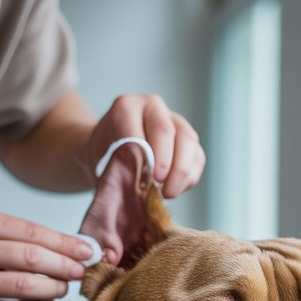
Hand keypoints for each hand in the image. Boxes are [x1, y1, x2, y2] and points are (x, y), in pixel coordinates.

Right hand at [0, 208, 92, 300]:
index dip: (65, 243)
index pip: (32, 231)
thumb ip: (16, 238)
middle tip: (82, 271)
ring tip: (64, 288)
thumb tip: (72, 246)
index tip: (89, 250)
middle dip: (65, 266)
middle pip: (32, 258)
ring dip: (54, 288)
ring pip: (27, 287)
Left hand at [85, 94, 205, 198]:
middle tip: (159, 185)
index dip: (146, 153)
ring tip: (169, 193)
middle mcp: (153, 107)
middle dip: (166, 161)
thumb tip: (141, 180)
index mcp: (126, 107)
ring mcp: (174, 121)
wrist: (110, 153)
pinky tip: (175, 189)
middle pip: (166, 131)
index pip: (138, 127)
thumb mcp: (102, 160)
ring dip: (181, 171)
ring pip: (188, 142)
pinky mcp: (188, 140)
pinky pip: (197, 157)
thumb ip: (118, 165)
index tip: (148, 176)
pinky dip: (189, 177)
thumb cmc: (105, 157)